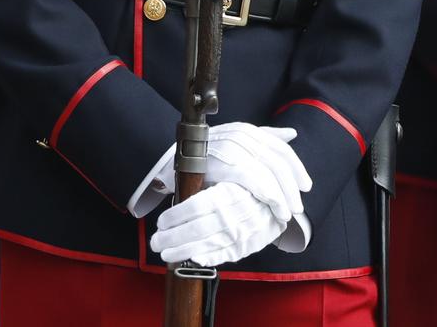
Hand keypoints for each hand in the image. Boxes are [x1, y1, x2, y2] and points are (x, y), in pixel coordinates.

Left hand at [151, 181, 287, 267]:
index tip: (162, 221)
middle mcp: (235, 214)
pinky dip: (206, 259)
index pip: (196, 205)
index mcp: (229, 192)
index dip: (176, 215)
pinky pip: (222, 255)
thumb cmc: (247, 188)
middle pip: (197, 229)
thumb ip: (203, 182)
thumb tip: (171, 186)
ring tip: (165, 253)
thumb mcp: (228, 177)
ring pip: (207, 245)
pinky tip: (191, 259)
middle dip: (172, 238)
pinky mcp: (245, 246)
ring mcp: (241, 233)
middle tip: (156, 241)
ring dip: (182, 251)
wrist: (280, 203)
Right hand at [205, 123, 311, 225]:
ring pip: (271, 172)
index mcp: (245, 131)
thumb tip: (291, 134)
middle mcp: (241, 136)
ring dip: (284, 195)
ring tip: (289, 213)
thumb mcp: (234, 145)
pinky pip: (258, 181)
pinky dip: (272, 197)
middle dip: (292, 184)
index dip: (296, 167)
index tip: (306, 185)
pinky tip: (278, 211)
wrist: (170, 168)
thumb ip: (262, 138)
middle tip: (298, 205)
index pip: (279, 146)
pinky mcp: (226, 164)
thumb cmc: (203, 160)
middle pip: (278, 160)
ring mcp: (233, 148)